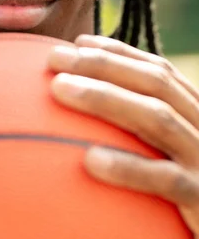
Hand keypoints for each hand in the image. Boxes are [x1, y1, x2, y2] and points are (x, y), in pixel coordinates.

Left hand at [48, 34, 198, 238]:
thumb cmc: (181, 196)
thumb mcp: (166, 153)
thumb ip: (136, 126)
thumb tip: (75, 98)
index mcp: (196, 113)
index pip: (158, 70)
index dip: (119, 52)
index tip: (78, 43)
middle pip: (154, 84)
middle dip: (103, 64)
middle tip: (54, 58)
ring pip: (157, 119)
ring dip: (105, 98)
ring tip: (59, 89)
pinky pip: (166, 181)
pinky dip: (128, 167)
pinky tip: (89, 160)